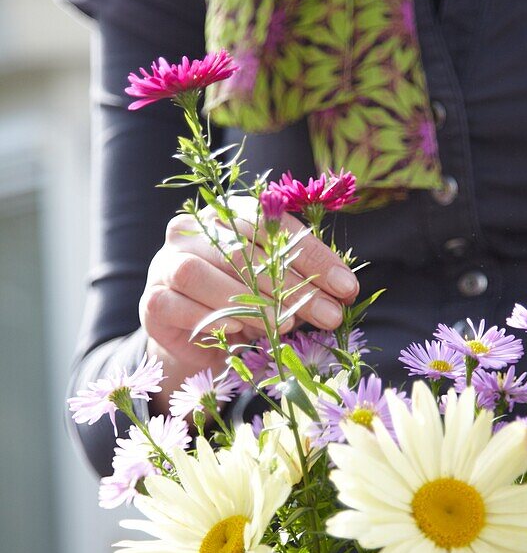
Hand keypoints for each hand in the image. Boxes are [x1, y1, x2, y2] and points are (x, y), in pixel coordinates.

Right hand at [139, 195, 358, 406]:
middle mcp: (192, 230)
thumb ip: (304, 280)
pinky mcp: (153, 299)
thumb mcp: (279, 288)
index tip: (347, 287)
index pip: (273, 224)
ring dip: (248, 299)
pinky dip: (213, 316)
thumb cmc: (244, 303)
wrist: (196, 339)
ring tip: (286, 324)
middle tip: (330, 314)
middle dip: (293, 284)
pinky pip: (177, 303)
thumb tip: (345, 291)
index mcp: (227, 214)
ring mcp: (166, 262)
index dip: (313, 255)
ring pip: (200, 271)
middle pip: (241, 249)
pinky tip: (242, 329)